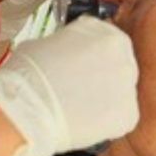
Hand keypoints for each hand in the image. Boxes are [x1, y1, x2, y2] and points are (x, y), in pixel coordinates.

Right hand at [0, 16, 138, 155]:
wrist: (27, 109)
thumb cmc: (27, 76)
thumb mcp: (44, 42)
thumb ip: (66, 44)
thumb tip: (63, 53)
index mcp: (104, 32)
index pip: (104, 39)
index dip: (88, 55)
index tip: (78, 64)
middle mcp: (123, 55)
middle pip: (116, 66)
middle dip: (100, 77)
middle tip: (77, 88)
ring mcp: (129, 86)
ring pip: (120, 93)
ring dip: (104, 100)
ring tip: (77, 107)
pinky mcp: (128, 115)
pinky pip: (120, 118)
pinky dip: (105, 123)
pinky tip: (84, 121)